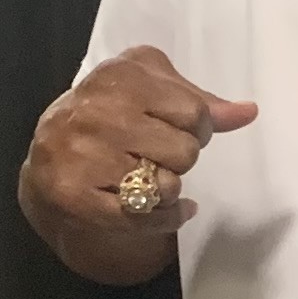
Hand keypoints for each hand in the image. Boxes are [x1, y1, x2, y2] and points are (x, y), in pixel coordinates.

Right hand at [19, 46, 256, 250]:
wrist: (49, 152)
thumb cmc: (111, 111)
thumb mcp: (151, 88)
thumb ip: (200, 99)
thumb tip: (248, 112)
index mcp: (119, 77)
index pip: (194, 112)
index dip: (198, 127)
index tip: (179, 128)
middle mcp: (96, 113)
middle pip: (184, 152)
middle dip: (179, 158)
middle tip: (158, 154)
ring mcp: (81, 156)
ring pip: (164, 186)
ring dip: (167, 189)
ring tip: (148, 177)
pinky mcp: (73, 196)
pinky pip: (141, 218)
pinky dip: (163, 220)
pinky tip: (163, 210)